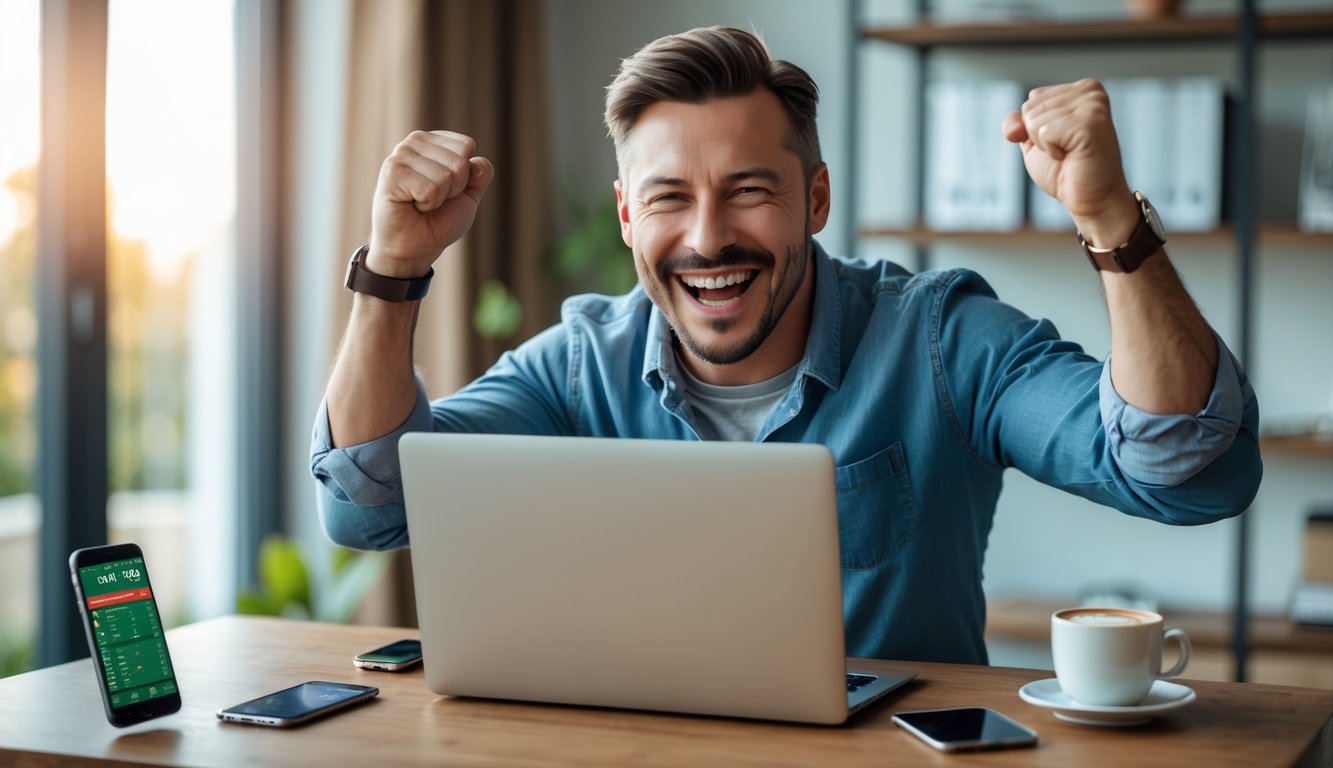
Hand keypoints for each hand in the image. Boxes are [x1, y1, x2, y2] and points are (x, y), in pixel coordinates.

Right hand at [367, 130, 495, 277]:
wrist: (416, 246)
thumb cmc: (439, 218)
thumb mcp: (469, 194)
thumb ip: (481, 173)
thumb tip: (477, 163)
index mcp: (432, 140)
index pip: (467, 146)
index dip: (466, 175)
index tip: (447, 189)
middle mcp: (414, 142)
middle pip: (459, 161)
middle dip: (454, 189)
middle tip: (433, 199)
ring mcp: (400, 156)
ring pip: (446, 175)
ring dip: (439, 198)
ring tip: (422, 203)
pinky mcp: (391, 173)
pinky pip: (430, 188)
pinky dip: (427, 204)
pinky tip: (412, 204)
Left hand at [1002, 79, 1137, 247]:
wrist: (1091, 198)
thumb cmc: (1066, 170)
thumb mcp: (1034, 141)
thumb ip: (1017, 123)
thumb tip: (1012, 130)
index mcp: (1082, 89)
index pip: (1032, 99)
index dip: (1035, 129)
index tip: (1063, 142)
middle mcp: (1090, 91)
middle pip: (1030, 107)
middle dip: (1039, 137)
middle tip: (1068, 150)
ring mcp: (1092, 105)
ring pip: (1034, 120)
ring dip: (1046, 146)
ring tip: (1071, 153)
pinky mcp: (1089, 123)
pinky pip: (1043, 133)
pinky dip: (1051, 152)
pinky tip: (1073, 156)